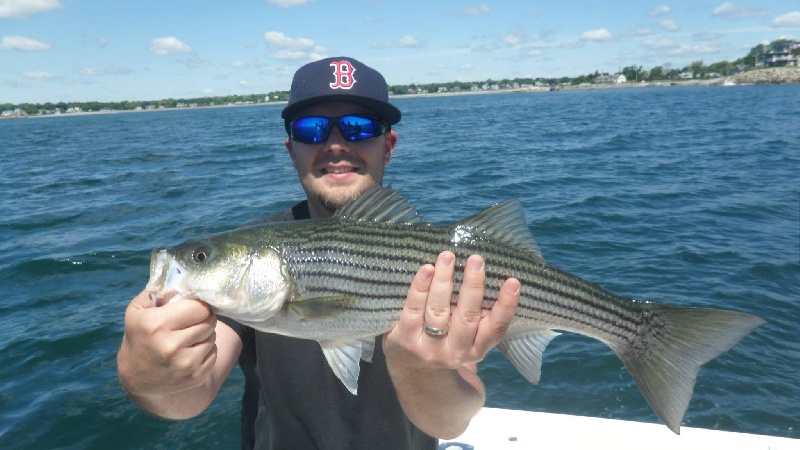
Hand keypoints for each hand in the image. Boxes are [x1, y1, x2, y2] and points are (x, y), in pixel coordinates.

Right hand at [117, 290, 217, 397]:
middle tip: (191, 322)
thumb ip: (158, 291)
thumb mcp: (138, 311)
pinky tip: (190, 351)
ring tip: (189, 337)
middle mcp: (171, 346)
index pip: (199, 307)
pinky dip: (206, 350)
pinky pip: (213, 354)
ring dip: (205, 334)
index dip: (198, 305)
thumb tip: (183, 284)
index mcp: (157, 325)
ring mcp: (185, 364)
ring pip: (213, 337)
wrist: (138, 378)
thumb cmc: (140, 336)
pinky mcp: (195, 377)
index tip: (192, 307)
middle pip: (209, 322)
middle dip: (203, 319)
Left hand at [384, 251, 519, 370]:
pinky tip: (427, 269)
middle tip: (476, 259)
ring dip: (444, 281)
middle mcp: (456, 352)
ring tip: (448, 256)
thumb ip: (478, 314)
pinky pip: (414, 310)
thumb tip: (488, 272)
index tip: (513, 281)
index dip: (506, 306)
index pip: (496, 328)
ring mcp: (430, 349)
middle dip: (473, 286)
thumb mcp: (467, 336)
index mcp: (477, 349)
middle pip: (467, 316)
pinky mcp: (406, 341)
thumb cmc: (445, 338)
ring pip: (439, 310)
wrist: (410, 365)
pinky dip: (421, 288)